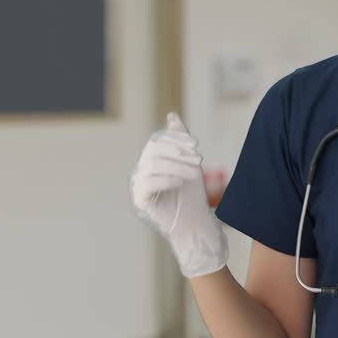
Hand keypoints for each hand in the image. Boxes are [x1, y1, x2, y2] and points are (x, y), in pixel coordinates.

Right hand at [130, 112, 228, 277]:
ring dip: (176, 166)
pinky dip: (165, 179)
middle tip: (198, 160)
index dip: (176, 139)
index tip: (196, 144)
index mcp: (152, 160)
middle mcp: (142, 170)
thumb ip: (179, 139)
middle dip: (177, 152)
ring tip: (194, 173)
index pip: (157, 140)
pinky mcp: (140, 199)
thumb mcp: (189, 162)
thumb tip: (172, 115)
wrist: (194, 222)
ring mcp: (139, 184)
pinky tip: (180, 182)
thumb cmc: (192, 193)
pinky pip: (147, 184)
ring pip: (151, 165)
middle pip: (153, 151)